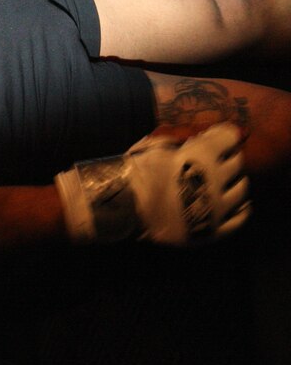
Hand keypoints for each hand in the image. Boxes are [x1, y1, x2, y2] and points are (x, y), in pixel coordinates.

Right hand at [56, 122, 250, 245]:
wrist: (121, 209)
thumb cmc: (135, 171)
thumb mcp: (155, 143)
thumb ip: (185, 136)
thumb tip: (206, 135)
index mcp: (201, 155)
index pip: (230, 137)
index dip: (220, 135)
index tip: (211, 138)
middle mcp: (215, 181)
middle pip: (237, 162)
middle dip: (224, 157)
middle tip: (209, 161)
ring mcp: (216, 208)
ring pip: (242, 188)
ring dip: (231, 180)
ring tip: (214, 182)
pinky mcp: (214, 230)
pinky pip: (241, 217)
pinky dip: (239, 207)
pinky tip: (227, 202)